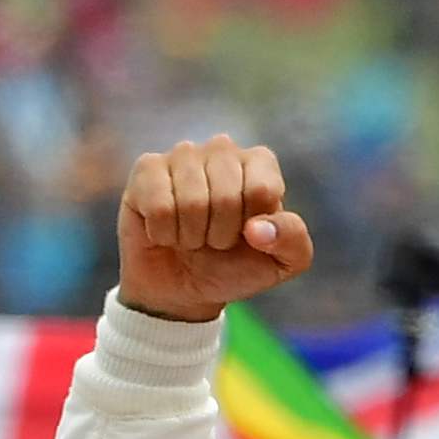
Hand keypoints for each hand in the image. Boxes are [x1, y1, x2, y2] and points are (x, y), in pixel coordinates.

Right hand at [114, 136, 315, 321]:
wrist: (182, 289)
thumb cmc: (233, 268)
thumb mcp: (279, 264)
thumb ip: (292, 241)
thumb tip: (257, 228)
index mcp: (260, 163)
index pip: (261, 190)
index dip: (252, 228)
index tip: (245, 236)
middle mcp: (222, 149)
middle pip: (226, 195)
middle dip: (219, 234)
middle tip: (213, 240)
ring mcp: (182, 155)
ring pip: (191, 201)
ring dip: (190, 235)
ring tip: (190, 236)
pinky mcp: (147, 169)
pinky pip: (158, 205)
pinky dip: (162, 232)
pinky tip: (163, 231)